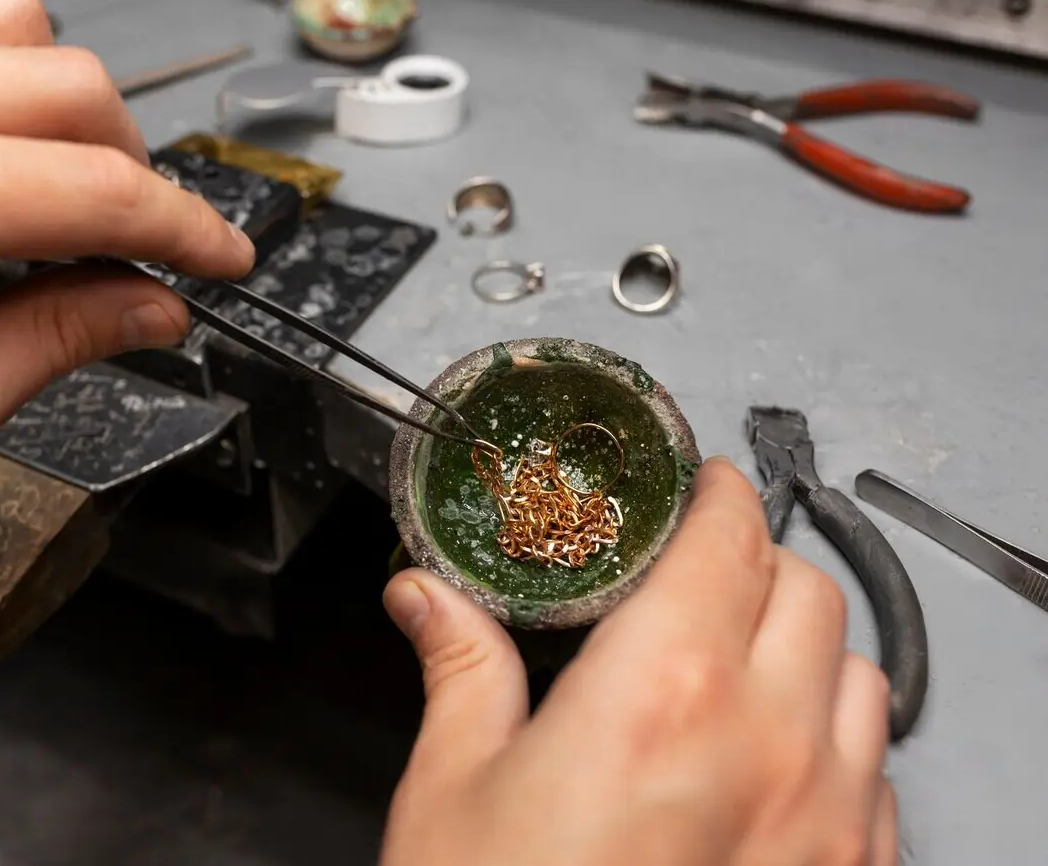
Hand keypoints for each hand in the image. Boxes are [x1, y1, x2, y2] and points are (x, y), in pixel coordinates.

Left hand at [0, 0, 252, 509]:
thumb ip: (58, 342)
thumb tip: (155, 307)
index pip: (101, 192)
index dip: (187, 231)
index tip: (225, 261)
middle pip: (81, 91)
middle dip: (136, 176)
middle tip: (134, 256)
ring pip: (27, 30)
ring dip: (73, 111)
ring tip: (60, 196)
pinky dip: (5, 74)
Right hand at [381, 458, 896, 865]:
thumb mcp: (452, 787)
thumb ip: (459, 668)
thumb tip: (426, 599)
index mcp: (659, 692)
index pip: (727, 536)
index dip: (714, 494)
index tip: (697, 489)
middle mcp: (764, 742)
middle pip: (805, 588)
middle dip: (753, 560)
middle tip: (697, 574)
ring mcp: (823, 818)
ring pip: (861, 673)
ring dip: (806, 647)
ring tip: (740, 665)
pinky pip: (881, 773)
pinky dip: (840, 739)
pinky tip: (775, 761)